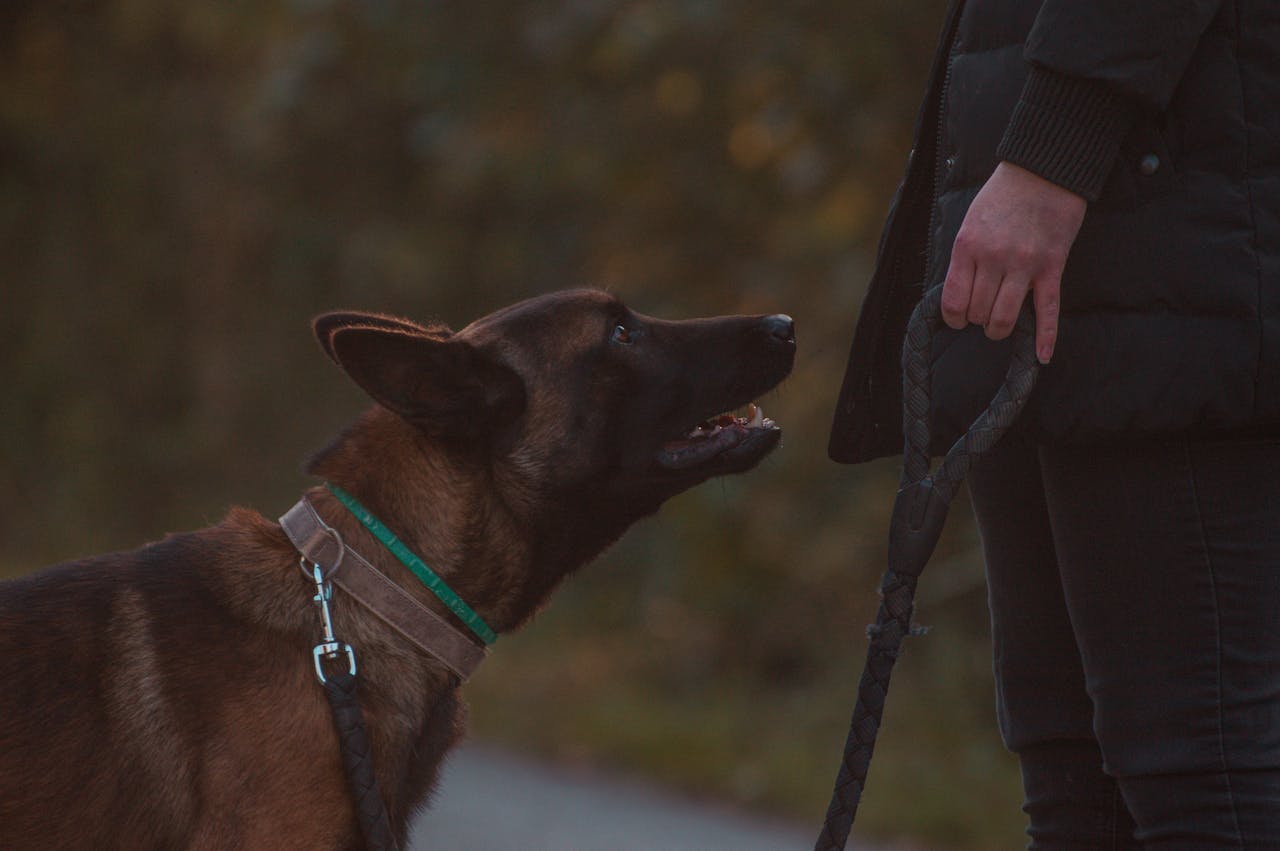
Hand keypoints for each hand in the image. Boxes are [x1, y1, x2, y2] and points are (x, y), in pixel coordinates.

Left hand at [941, 161, 1086, 363]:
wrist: (1044, 170)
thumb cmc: (1003, 195)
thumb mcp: (970, 222)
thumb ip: (964, 257)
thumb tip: (958, 292)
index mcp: (968, 247)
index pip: (954, 301)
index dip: (954, 318)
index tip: (958, 319)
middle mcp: (994, 258)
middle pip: (978, 312)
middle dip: (978, 319)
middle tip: (983, 313)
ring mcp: (1025, 265)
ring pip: (1005, 318)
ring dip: (999, 328)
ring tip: (999, 325)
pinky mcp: (1052, 267)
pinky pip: (1048, 311)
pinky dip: (1045, 338)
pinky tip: (1042, 356)